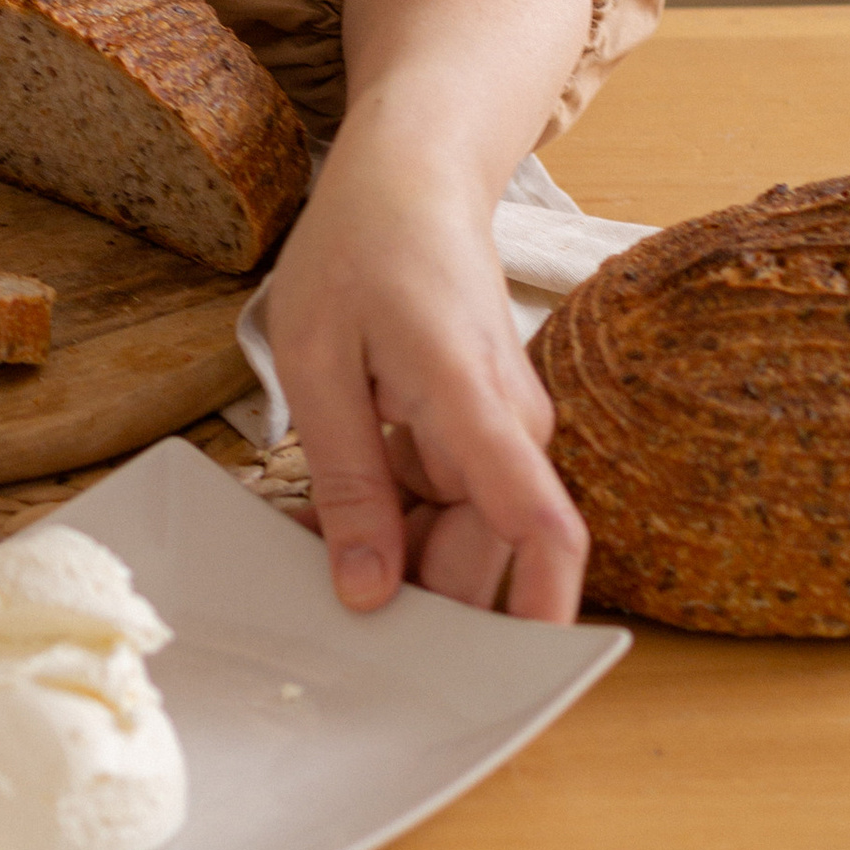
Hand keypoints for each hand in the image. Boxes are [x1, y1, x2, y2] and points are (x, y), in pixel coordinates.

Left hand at [262, 96, 586, 621]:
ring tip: (308, 535)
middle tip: (321, 596)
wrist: (412, 173)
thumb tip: (369, 592)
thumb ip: (347, 479)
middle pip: (484, 551)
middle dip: (416, 594)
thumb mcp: (318, 360)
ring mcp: (501, 427)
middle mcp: (508, 423)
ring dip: (394, 552)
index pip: (538, 520)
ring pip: (461, 531)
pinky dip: (393, 513)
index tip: (525, 676)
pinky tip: (331, 504)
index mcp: (469, 400)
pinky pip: (448, 497)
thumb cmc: (361, 247)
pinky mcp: (482, 427)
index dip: (541, 608)